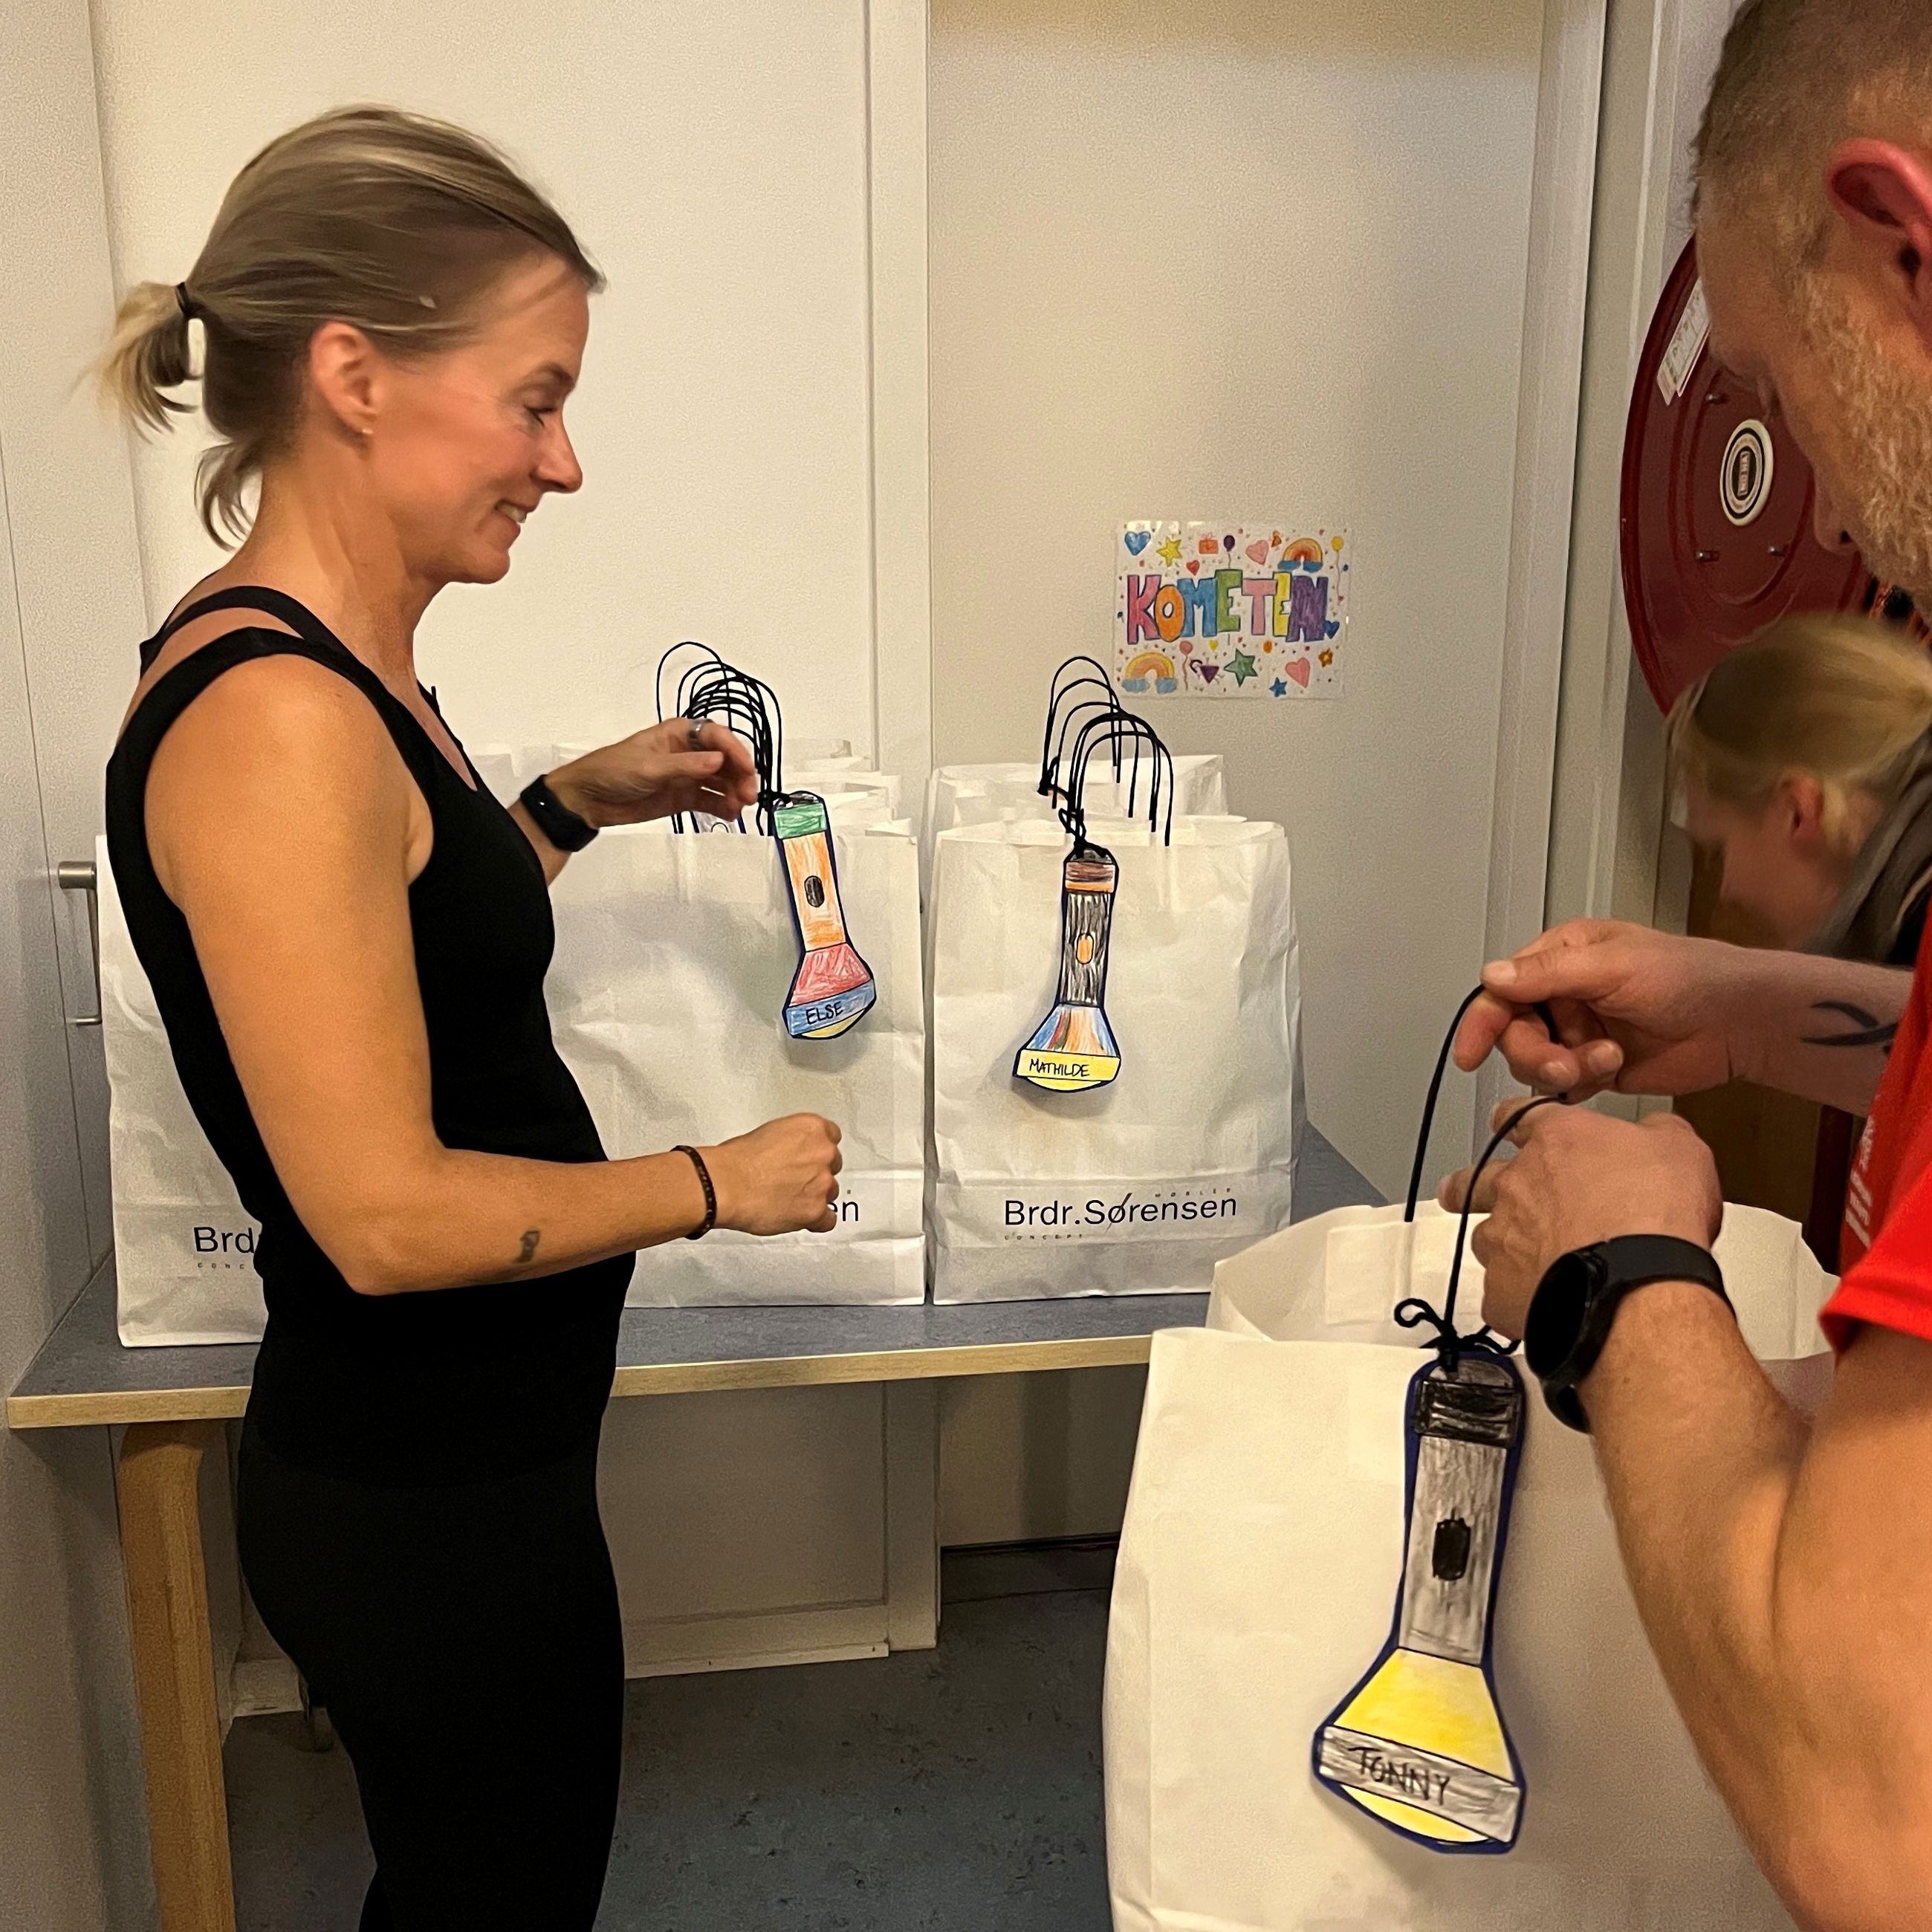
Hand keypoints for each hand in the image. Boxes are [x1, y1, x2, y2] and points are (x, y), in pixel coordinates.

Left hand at [548, 719, 759, 828]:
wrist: (588, 799)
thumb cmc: (610, 771)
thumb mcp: (649, 767)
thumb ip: (684, 766)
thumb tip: (717, 760)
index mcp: (677, 734)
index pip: (715, 737)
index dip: (734, 751)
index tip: (746, 768)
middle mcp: (686, 753)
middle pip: (724, 760)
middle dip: (739, 775)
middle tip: (748, 794)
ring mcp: (686, 776)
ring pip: (720, 782)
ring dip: (734, 793)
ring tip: (740, 807)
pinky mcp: (682, 797)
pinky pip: (710, 800)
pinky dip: (722, 806)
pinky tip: (731, 814)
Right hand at [702, 1113, 843, 1235]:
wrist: (726, 1184)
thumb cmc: (738, 1160)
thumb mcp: (769, 1133)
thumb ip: (792, 1143)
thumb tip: (793, 1154)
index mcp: (812, 1128)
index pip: (832, 1137)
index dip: (818, 1151)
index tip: (810, 1158)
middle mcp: (823, 1153)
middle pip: (833, 1165)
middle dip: (816, 1174)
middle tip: (793, 1181)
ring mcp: (822, 1183)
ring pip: (830, 1193)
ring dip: (814, 1197)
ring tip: (788, 1199)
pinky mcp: (816, 1210)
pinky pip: (828, 1220)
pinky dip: (816, 1221)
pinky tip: (800, 1218)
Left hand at [1438, 1102, 1721, 1338]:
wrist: (1639, 1281)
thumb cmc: (1656, 1216)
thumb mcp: (1679, 1149)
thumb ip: (1657, 1133)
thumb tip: (1656, 1132)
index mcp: (1557, 1141)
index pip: (1521, 1116)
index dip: (1515, 1120)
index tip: (1511, 1124)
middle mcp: (1519, 1184)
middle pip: (1478, 1179)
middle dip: (1471, 1185)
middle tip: (1467, 1192)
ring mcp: (1504, 1237)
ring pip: (1486, 1238)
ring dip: (1500, 1246)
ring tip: (1519, 1260)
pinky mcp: (1502, 1289)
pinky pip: (1500, 1293)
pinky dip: (1517, 1298)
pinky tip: (1541, 1304)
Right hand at [1453, 919, 1751, 1100]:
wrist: (1742, 1023)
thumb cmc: (1689, 977)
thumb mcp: (1614, 966)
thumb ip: (1549, 974)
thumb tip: (1490, 976)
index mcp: (1562, 958)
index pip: (1504, 990)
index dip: (1482, 1022)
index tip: (1469, 1054)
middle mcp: (1564, 994)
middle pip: (1515, 1034)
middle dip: (1536, 1054)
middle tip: (1568, 1067)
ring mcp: (1580, 1032)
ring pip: (1536, 1064)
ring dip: (1564, 1069)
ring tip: (1606, 1062)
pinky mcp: (1597, 1067)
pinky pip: (1563, 1087)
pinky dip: (1579, 1086)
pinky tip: (1611, 1073)